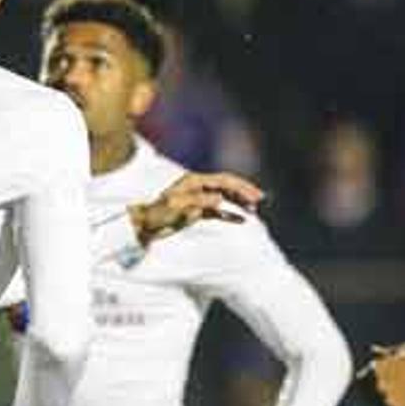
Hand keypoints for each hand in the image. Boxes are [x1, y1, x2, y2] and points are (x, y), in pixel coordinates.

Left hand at [128, 171, 264, 245]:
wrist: (145, 225)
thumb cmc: (158, 213)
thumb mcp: (177, 206)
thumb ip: (199, 201)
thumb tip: (220, 199)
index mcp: (193, 181)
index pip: (222, 181)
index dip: (240, 187)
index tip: (255, 196)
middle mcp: (197, 187)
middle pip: (226, 185)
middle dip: (244, 191)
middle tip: (260, 199)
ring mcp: (198, 198)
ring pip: (224, 196)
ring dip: (239, 202)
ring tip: (253, 209)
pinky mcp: (197, 210)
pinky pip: (218, 210)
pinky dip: (230, 214)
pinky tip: (242, 220)